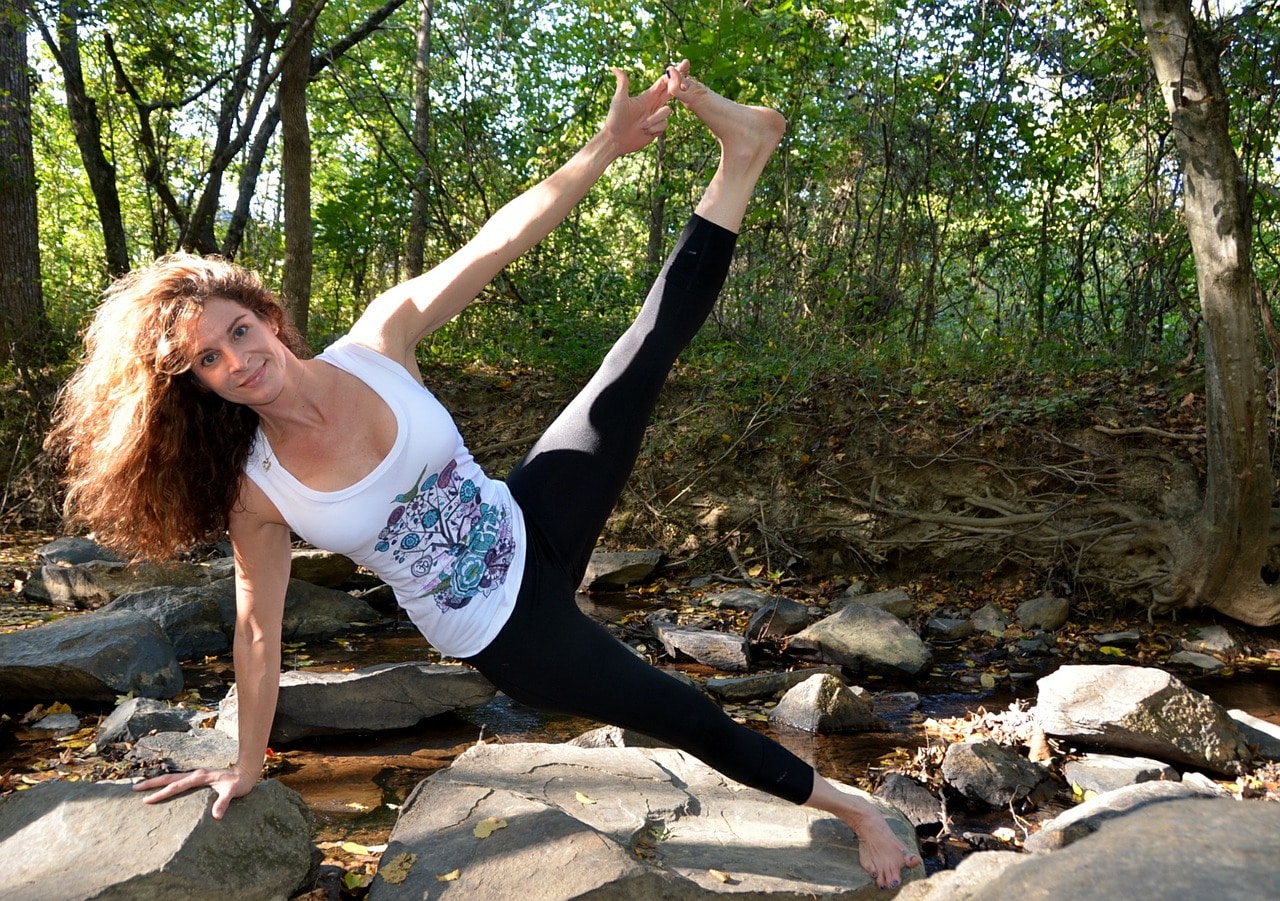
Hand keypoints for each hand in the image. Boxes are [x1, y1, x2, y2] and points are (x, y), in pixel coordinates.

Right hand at [133, 764, 257, 819]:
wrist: (246, 772)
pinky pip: (178, 781)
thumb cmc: (239, 783)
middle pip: (168, 778)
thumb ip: (224, 803)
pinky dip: (167, 784)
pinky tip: (162, 789)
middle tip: (134, 788)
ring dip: (157, 782)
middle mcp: (195, 775)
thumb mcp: (233, 793)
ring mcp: (196, 775)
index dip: (161, 794)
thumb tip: (216, 816)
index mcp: (199, 778)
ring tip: (141, 787)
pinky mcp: (198, 778)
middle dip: (151, 783)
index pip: (176, 786)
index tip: (147, 800)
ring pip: (172, 778)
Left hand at [602, 60, 689, 157]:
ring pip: (667, 111)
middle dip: (679, 85)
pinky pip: (664, 125)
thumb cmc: (615, 119)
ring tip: (641, 125)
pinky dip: (654, 129)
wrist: (615, 140)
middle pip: (671, 92)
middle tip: (687, 82)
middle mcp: (654, 105)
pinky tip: (645, 132)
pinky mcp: (658, 129)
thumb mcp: (619, 99)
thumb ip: (623, 83)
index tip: (683, 65)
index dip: (673, 74)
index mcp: (646, 96)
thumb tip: (614, 68)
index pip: (663, 82)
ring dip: (654, 119)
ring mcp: (656, 117)